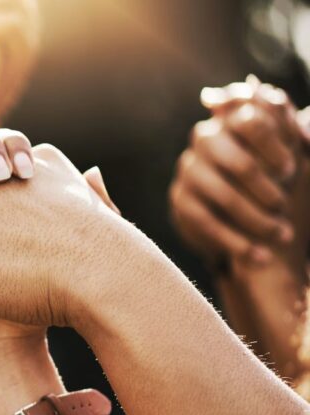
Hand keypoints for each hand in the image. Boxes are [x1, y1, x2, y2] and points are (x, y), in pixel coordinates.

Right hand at [170, 77, 309, 267]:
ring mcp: (189, 171)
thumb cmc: (273, 180)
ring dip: (257, 220)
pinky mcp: (181, 202)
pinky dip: (237, 242)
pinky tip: (260, 256)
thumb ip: (290, 127)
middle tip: (285, 206)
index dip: (275, 144)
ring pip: (224, 196)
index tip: (290, 170)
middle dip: (266, 189)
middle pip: (238, 161)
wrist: (243, 220)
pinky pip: (208, 223)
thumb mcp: (290, 153)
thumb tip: (281, 102)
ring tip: (281, 236)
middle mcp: (205, 139)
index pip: (251, 118)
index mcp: (236, 118)